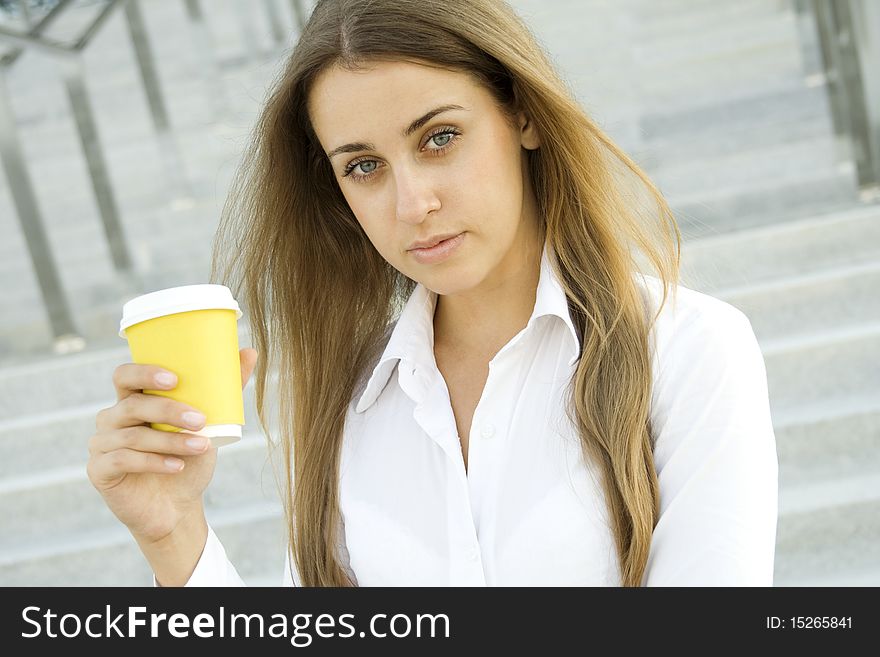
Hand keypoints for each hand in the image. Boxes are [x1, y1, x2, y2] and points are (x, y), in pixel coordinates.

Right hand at [87, 348, 258, 544]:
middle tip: (201, 420)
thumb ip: (224, 389)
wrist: (177, 506)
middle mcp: (112, 418)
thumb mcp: (211, 423)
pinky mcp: (99, 471)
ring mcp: (101, 444)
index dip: (145, 372)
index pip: (126, 375)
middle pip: (132, 404)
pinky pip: (123, 460)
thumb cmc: (189, 458)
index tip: (175, 379)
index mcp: (133, 400)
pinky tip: (178, 466)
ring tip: (202, 446)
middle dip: (168, 409)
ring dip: (170, 440)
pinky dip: (154, 462)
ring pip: (133, 435)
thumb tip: (250, 351)